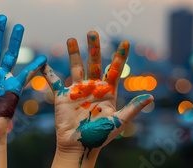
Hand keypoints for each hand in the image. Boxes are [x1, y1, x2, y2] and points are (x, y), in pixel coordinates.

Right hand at [42, 31, 152, 167]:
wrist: (79, 147)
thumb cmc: (100, 137)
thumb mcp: (118, 122)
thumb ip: (132, 108)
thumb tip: (149, 97)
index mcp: (107, 93)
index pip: (114, 70)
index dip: (119, 56)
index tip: (124, 43)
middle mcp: (92, 88)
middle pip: (93, 63)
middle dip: (93, 48)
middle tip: (92, 33)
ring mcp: (77, 91)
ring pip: (75, 67)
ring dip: (73, 53)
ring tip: (71, 39)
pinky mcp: (62, 97)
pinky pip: (54, 81)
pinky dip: (48, 72)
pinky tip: (43, 62)